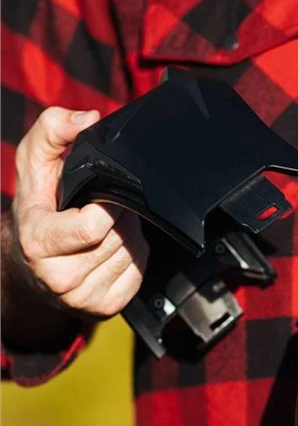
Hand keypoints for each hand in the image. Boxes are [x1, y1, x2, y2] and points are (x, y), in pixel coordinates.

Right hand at [8, 106, 148, 318]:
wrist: (30, 266)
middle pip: (119, 237)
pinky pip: (139, 272)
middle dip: (119, 215)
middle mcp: (60, 277)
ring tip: (107, 227)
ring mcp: (84, 298)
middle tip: (104, 208)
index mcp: (39, 243)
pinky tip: (113, 247)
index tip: (101, 197)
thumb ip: (52, 131)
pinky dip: (134, 254)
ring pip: (132, 253)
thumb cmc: (37, 212)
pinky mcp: (107, 307)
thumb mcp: (33, 165)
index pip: (91, 228)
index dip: (105, 208)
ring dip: (128, 233)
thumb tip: (87, 119)